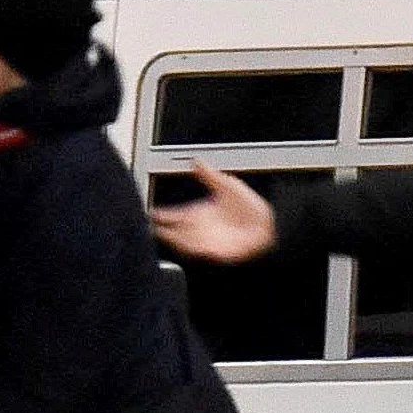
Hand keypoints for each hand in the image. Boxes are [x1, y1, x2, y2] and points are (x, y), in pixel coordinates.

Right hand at [150, 160, 278, 262]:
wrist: (268, 225)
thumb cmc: (250, 207)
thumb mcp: (227, 186)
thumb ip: (209, 175)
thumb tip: (196, 160)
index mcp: (198, 213)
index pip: (173, 215)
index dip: (160, 215)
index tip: (149, 213)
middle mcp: (198, 229)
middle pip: (173, 230)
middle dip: (160, 229)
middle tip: (145, 226)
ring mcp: (206, 241)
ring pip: (181, 242)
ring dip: (171, 239)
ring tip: (160, 234)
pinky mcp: (215, 251)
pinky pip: (198, 251)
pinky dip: (189, 247)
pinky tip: (181, 243)